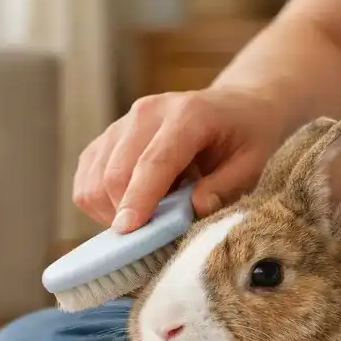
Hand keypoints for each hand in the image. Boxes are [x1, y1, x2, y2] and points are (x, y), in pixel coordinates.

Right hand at [73, 87, 285, 231]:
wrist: (237, 106)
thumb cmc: (247, 137)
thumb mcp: (253, 163)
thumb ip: (226, 186)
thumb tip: (195, 208)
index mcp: (187, 115)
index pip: (153, 162)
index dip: (139, 199)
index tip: (128, 231)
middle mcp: (146, 112)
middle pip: (115, 173)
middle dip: (126, 213)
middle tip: (156, 235)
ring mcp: (123, 122)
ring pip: (94, 178)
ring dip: (114, 209)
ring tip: (153, 213)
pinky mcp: (108, 137)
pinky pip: (88, 177)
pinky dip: (102, 201)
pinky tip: (136, 203)